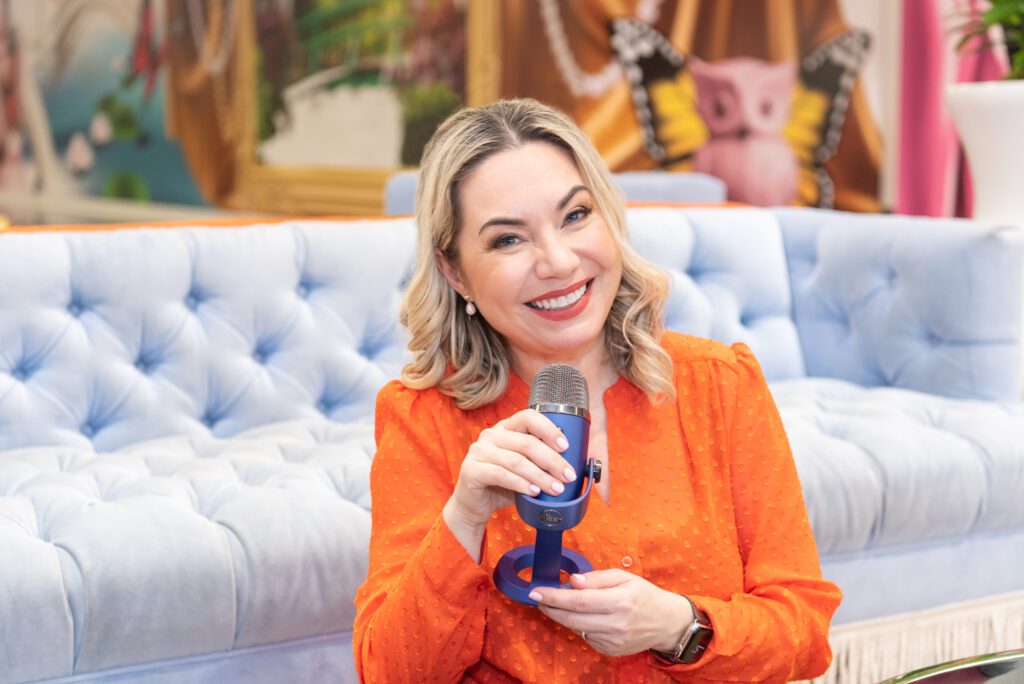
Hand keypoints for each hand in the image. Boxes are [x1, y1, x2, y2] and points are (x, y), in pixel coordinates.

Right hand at [444, 409, 577, 532]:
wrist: (475, 506)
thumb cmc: (505, 485)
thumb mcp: (527, 470)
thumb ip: (544, 463)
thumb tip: (580, 462)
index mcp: (506, 428)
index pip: (529, 417)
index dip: (549, 430)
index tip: (566, 447)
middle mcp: (491, 435)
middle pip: (527, 442)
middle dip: (552, 460)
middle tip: (568, 476)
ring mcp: (479, 451)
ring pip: (516, 460)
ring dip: (540, 476)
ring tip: (556, 489)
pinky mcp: (471, 470)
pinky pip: (500, 474)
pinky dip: (520, 483)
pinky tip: (533, 492)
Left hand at [529, 570, 692, 656]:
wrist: (666, 622)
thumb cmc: (644, 594)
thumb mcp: (624, 577)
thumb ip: (596, 578)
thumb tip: (572, 581)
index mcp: (620, 601)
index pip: (578, 601)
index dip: (554, 596)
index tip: (536, 591)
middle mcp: (616, 624)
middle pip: (572, 619)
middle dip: (550, 608)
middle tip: (537, 598)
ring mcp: (613, 641)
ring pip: (576, 629)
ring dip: (562, 617)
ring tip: (557, 604)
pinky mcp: (611, 651)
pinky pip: (586, 637)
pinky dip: (579, 626)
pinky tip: (583, 617)